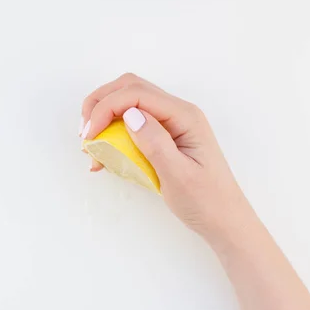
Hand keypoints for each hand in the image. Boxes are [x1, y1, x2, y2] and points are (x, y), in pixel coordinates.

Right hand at [81, 73, 253, 239]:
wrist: (224, 221)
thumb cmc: (206, 201)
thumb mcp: (179, 175)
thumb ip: (155, 143)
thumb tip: (130, 115)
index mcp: (184, 116)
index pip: (136, 94)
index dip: (106, 108)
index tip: (89, 136)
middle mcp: (177, 113)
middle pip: (130, 88)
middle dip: (100, 104)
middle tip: (84, 133)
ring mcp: (170, 123)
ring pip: (128, 103)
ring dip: (104, 117)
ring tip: (91, 145)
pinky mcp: (163, 137)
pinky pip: (132, 124)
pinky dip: (112, 133)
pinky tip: (103, 156)